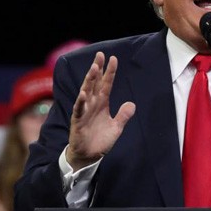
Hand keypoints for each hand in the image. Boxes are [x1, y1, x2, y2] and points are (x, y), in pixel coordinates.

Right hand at [66, 52, 135, 169]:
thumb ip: (123, 115)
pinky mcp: (78, 120)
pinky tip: (83, 93)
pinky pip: (79, 109)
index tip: (113, 59)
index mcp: (102, 103)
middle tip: (100, 55)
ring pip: (87, 92)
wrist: (89, 155)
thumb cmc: (100, 140)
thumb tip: (132, 104)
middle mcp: (93, 104)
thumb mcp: (116, 127)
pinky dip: (81, 101)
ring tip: (93, 68)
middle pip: (95, 83)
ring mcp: (84, 110)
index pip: (106, 84)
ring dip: (89, 80)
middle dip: (97, 69)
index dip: (110, 72)